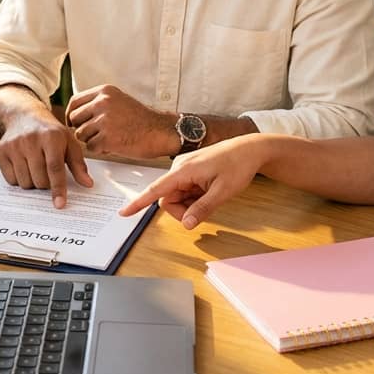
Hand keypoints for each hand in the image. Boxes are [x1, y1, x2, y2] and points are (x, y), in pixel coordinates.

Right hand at [0, 113, 92, 208]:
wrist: (24, 116)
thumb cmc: (50, 132)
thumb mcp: (69, 142)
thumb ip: (78, 164)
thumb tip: (87, 184)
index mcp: (51, 137)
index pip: (54, 168)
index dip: (58, 188)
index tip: (60, 204)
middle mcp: (30, 140)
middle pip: (40, 179)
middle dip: (46, 183)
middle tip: (47, 171)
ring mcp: (14, 146)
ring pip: (25, 183)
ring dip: (32, 182)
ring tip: (36, 167)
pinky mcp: (1, 151)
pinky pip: (11, 180)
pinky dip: (19, 179)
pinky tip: (23, 166)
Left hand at [66, 84, 175, 157]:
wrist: (161, 131)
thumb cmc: (142, 120)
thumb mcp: (119, 101)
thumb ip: (98, 103)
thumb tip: (76, 113)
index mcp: (104, 92)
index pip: (75, 101)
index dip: (72, 114)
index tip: (74, 123)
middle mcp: (102, 103)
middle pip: (74, 118)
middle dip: (81, 129)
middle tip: (94, 134)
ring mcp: (104, 120)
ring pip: (81, 134)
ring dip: (91, 140)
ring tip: (108, 139)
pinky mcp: (107, 138)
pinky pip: (91, 147)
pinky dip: (100, 149)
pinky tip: (113, 145)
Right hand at [118, 136, 268, 228]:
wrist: (250, 149)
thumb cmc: (238, 165)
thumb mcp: (223, 191)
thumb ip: (203, 208)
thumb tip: (187, 225)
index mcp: (183, 171)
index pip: (155, 190)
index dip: (138, 203)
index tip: (123, 213)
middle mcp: (179, 168)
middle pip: (167, 199)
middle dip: (182, 211)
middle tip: (204, 211)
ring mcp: (184, 169)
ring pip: (176, 197)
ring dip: (190, 204)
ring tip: (211, 196)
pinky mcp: (190, 171)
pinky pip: (184, 191)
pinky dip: (194, 198)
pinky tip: (209, 191)